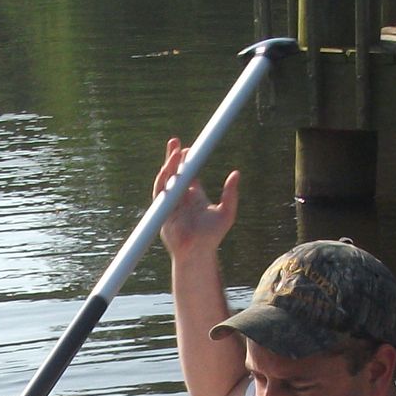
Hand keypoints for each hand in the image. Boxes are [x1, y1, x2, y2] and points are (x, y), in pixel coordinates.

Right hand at [155, 138, 238, 258]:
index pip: (189, 175)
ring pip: (166, 180)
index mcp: (195, 197)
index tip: (189, 149)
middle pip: (175, 173)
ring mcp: (171, 204)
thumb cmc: (212, 237)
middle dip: (173, 158)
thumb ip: (230, 193)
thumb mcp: (226, 212)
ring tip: (173, 152)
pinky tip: (166, 170)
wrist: (198, 253)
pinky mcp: (162, 211)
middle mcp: (181, 198)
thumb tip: (236, 173)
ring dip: (168, 166)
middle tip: (175, 142)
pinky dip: (161, 180)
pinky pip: (159, 193)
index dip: (188, 161)